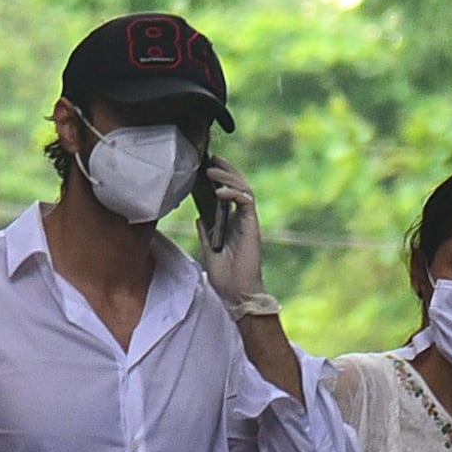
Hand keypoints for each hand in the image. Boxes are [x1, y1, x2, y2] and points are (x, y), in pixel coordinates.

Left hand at [195, 157, 266, 307]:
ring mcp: (247, 222)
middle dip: (225, 170)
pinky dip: (233, 193)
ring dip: (228, 177)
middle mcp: (241, 220)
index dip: (219, 178)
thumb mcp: (209, 250)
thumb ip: (206, 233)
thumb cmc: (225, 277)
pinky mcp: (252, 225)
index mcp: (232, 224)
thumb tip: (200, 217)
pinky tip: (219, 191)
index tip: (205, 166)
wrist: (236, 293)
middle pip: (237, 186)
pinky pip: (246, 201)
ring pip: (243, 189)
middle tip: (211, 158)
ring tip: (211, 170)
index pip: (227, 194)